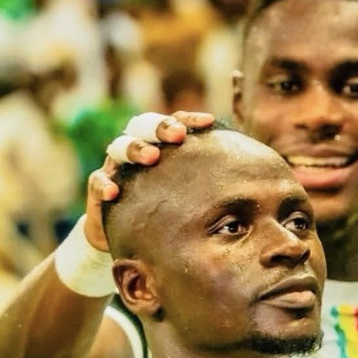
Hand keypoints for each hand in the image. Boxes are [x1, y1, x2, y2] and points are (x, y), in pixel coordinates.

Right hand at [84, 110, 214, 250]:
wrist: (131, 238)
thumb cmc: (167, 212)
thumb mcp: (191, 197)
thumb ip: (213, 184)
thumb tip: (260, 180)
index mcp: (160, 146)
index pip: (174, 122)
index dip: (189, 119)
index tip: (209, 122)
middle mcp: (137, 149)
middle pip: (142, 124)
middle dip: (160, 127)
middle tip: (177, 136)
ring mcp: (116, 167)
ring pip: (119, 146)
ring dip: (135, 148)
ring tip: (149, 157)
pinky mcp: (100, 189)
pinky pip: (97, 180)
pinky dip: (104, 183)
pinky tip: (114, 191)